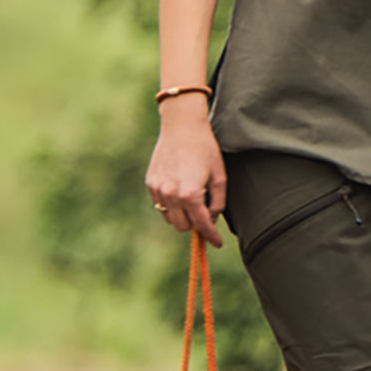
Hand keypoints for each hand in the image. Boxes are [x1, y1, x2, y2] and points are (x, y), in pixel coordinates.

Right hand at [146, 104, 227, 248]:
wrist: (181, 127)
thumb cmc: (205, 149)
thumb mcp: (219, 176)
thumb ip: (218, 202)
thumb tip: (211, 220)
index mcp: (190, 194)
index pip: (202, 224)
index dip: (211, 236)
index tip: (216, 243)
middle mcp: (171, 195)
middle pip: (183, 226)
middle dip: (195, 224)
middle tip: (205, 213)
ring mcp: (158, 189)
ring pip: (170, 218)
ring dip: (182, 216)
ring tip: (192, 200)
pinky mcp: (151, 183)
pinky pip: (160, 204)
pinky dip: (171, 204)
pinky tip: (180, 190)